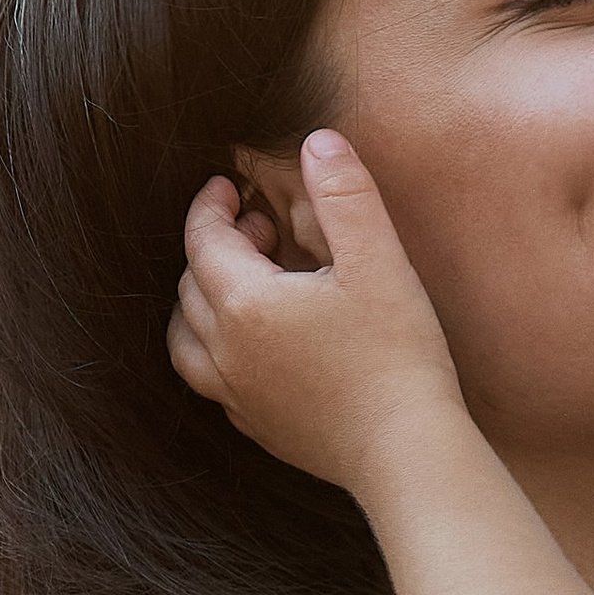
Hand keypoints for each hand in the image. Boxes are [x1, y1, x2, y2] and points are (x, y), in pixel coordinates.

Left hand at [167, 130, 461, 491]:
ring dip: (200, 302)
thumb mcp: (379, 261)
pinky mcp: (257, 427)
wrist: (407, 453)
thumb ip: (344, 194)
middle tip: (259, 229)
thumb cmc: (397, 355)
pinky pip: (212, 381)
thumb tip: (317, 141)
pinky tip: (257, 344)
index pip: (203, 239)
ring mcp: (236, 396)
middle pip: (190, 285)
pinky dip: (217, 350)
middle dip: (214, 247)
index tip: (228, 185)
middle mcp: (226, 352)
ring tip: (240, 285)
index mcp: (245, 304)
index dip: (211, 205)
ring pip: (185, 339)